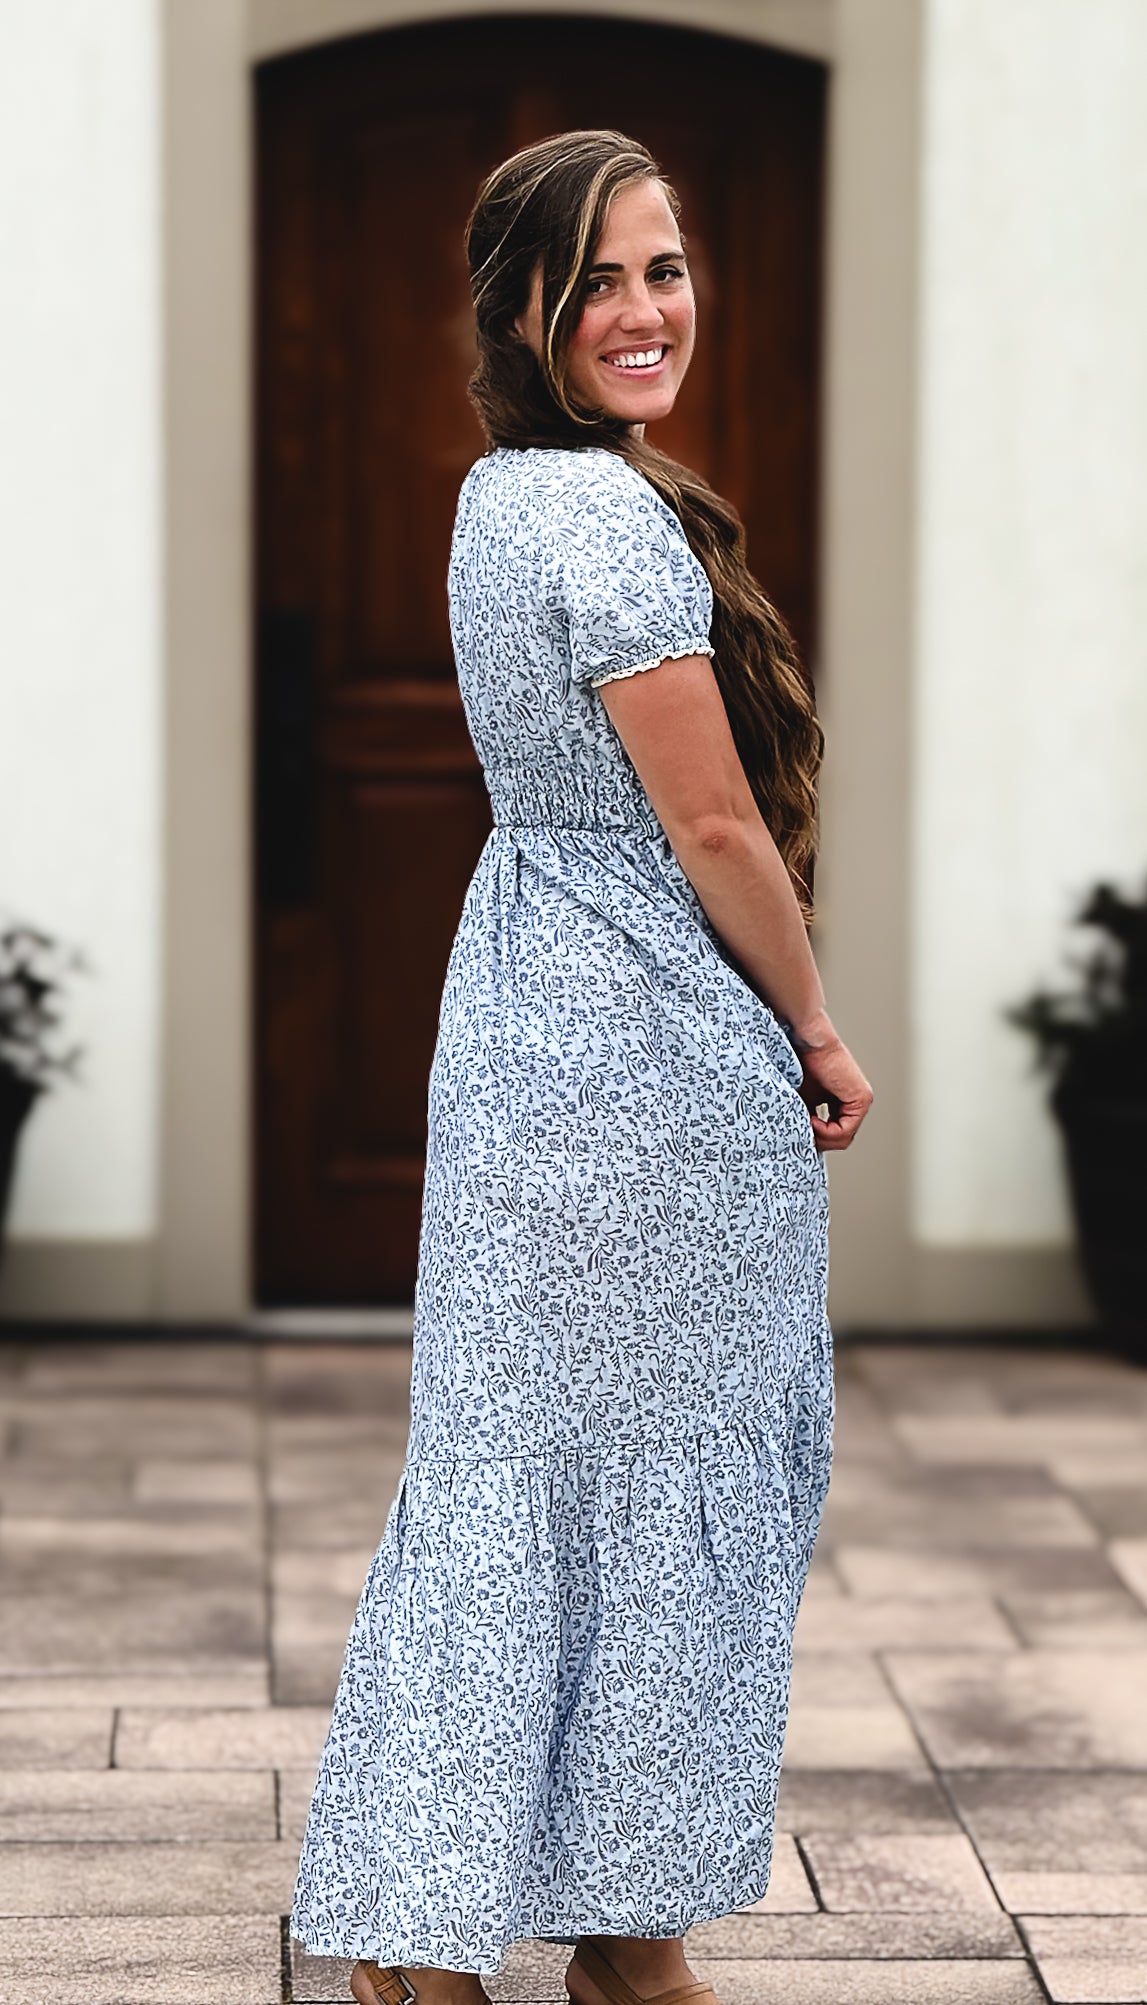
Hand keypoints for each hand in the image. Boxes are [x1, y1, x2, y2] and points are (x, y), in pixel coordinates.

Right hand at [795, 1032, 872, 1151]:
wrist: (809, 1042)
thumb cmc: (801, 1063)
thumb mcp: (802, 1100)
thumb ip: (807, 1121)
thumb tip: (802, 1145)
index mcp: (843, 1101)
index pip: (834, 1133)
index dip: (815, 1137)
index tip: (798, 1129)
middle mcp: (855, 1102)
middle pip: (839, 1139)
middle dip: (818, 1140)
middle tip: (800, 1133)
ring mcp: (861, 1101)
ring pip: (843, 1138)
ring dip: (820, 1137)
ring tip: (804, 1124)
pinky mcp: (862, 1099)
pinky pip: (845, 1130)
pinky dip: (825, 1131)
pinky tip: (811, 1120)